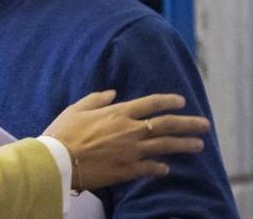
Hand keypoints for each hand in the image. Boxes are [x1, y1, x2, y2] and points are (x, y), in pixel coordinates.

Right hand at [43, 90, 209, 190]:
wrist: (58, 160)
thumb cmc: (63, 132)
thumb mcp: (76, 108)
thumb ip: (96, 99)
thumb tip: (112, 93)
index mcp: (118, 112)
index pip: (151, 103)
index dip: (169, 101)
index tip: (181, 101)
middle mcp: (130, 130)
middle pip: (166, 124)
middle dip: (188, 124)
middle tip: (204, 125)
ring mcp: (132, 151)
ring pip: (165, 146)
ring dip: (184, 145)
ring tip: (198, 145)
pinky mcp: (128, 170)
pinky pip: (151, 168)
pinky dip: (161, 168)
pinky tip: (166, 168)